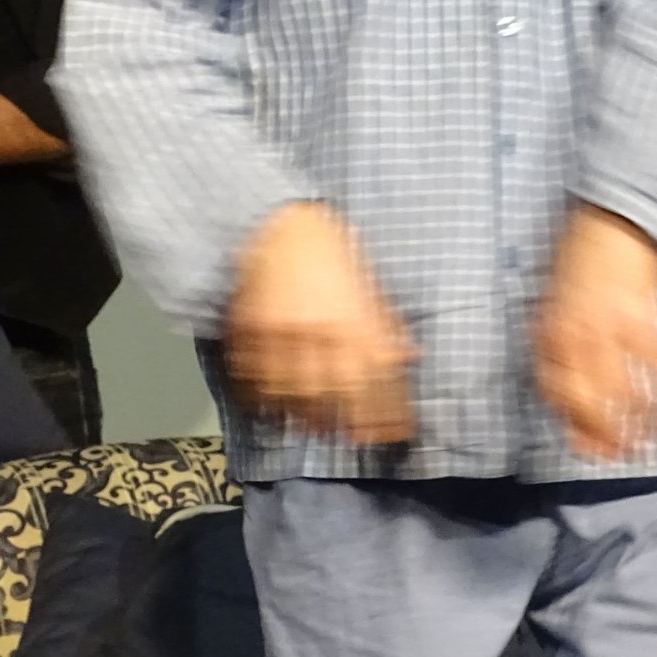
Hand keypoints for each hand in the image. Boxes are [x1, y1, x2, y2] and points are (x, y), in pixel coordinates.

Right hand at [223, 202, 415, 442]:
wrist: (282, 219)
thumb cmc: (333, 249)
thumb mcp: (371, 284)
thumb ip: (387, 325)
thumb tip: (408, 359)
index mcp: (356, 321)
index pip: (378, 383)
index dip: (387, 415)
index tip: (392, 435)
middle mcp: (320, 332)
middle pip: (333, 396)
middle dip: (342, 423)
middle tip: (347, 436)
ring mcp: (281, 332)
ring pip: (290, 393)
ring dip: (301, 416)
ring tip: (311, 425)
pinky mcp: (249, 327)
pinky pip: (252, 374)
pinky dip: (260, 396)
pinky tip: (271, 403)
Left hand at [532, 205, 656, 459]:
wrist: (616, 218)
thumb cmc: (582, 258)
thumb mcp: (553, 302)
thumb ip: (558, 343)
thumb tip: (568, 387)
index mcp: (550, 333)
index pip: (555, 394)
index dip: (572, 426)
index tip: (587, 447)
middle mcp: (576, 336)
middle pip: (591, 403)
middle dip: (610, 437)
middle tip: (629, 455)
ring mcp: (611, 329)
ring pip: (629, 394)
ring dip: (650, 422)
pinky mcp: (646, 319)